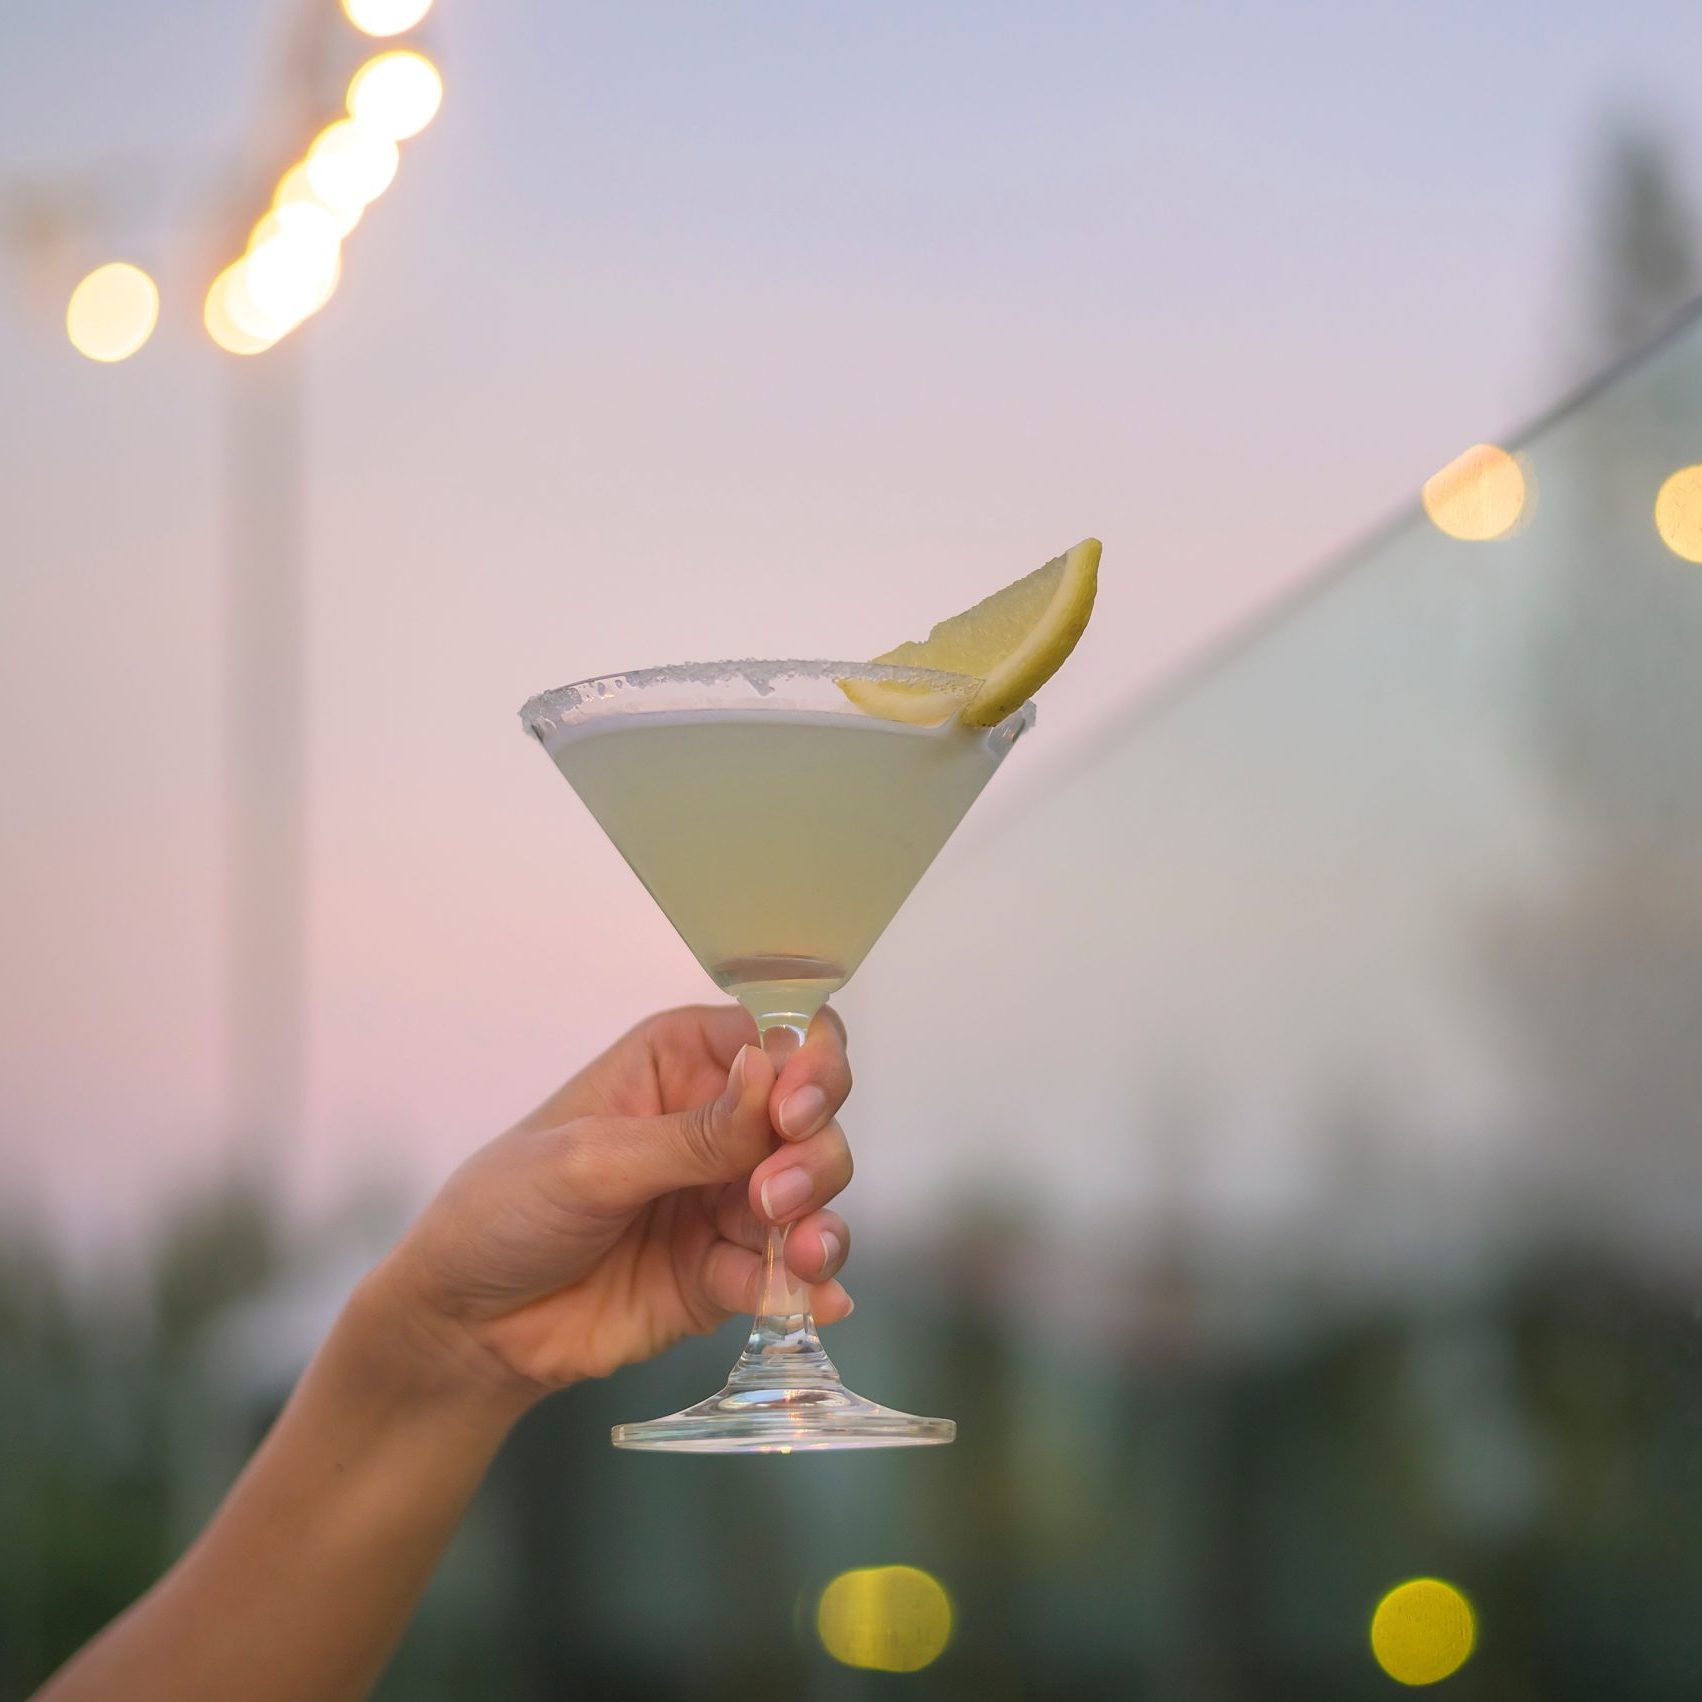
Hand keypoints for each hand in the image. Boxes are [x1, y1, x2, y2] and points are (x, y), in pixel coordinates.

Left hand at [374, 1005, 854, 1399]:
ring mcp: (727, 1198)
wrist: (467, 1327)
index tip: (792, 1111)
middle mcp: (718, 1121)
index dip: (808, 1064)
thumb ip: (692, 1133)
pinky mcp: (728, 1271)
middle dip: (813, 1151)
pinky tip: (818, 1300)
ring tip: (799, 1252)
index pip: (779, 1035)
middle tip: (772, 1195)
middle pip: (815, 1113)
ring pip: (816, 1191)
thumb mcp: (592, 1161)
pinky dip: (809, 1284)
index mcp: (681, 1062)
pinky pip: (790, 1271)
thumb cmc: (506, 1210)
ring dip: (819, 1219)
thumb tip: (770, 1073)